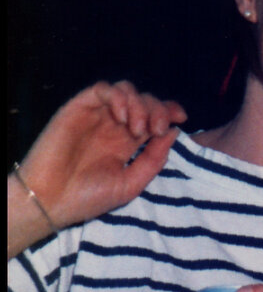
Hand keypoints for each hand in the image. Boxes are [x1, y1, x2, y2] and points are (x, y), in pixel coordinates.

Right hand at [14, 80, 185, 232]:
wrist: (51, 201)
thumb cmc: (88, 198)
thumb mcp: (131, 184)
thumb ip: (154, 159)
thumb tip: (174, 131)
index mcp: (127, 142)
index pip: (153, 116)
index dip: (169, 111)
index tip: (182, 118)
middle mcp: (113, 126)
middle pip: (144, 100)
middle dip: (157, 110)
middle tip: (155, 131)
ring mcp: (96, 116)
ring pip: (126, 90)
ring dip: (139, 104)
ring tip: (138, 129)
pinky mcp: (78, 108)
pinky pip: (102, 90)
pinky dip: (118, 98)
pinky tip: (121, 119)